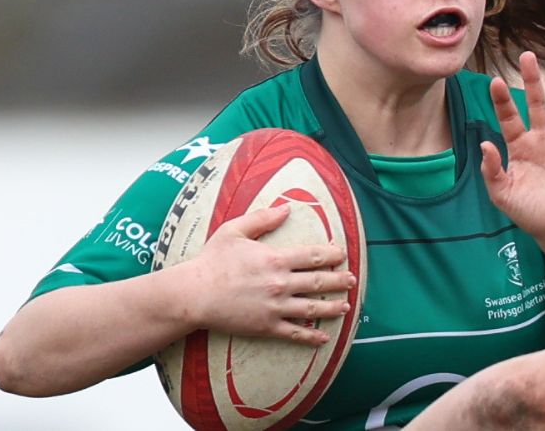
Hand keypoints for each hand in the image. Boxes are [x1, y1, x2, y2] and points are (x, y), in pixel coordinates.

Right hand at [167, 205, 354, 344]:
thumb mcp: (234, 231)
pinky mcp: (266, 326)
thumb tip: (286, 208)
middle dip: (339, 281)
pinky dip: (312, 336)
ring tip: (346, 306)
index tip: (342, 254)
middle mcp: (280, 284)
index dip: (332, 254)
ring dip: (333, 307)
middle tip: (352, 280)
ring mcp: (275, 307)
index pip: (313, 256)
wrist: (193, 294)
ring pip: (313, 308)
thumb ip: (262, 218)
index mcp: (275, 259)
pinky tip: (325, 337)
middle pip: (319, 282)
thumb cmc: (211, 261)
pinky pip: (295, 333)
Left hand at [480, 52, 544, 248]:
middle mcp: (541, 139)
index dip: (503, 100)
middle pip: (536, 103)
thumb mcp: (503, 195)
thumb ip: (492, 170)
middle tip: (527, 55)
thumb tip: (485, 143)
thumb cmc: (530, 214)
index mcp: (519, 147)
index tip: (496, 81)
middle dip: (532, 80)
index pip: (509, 117)